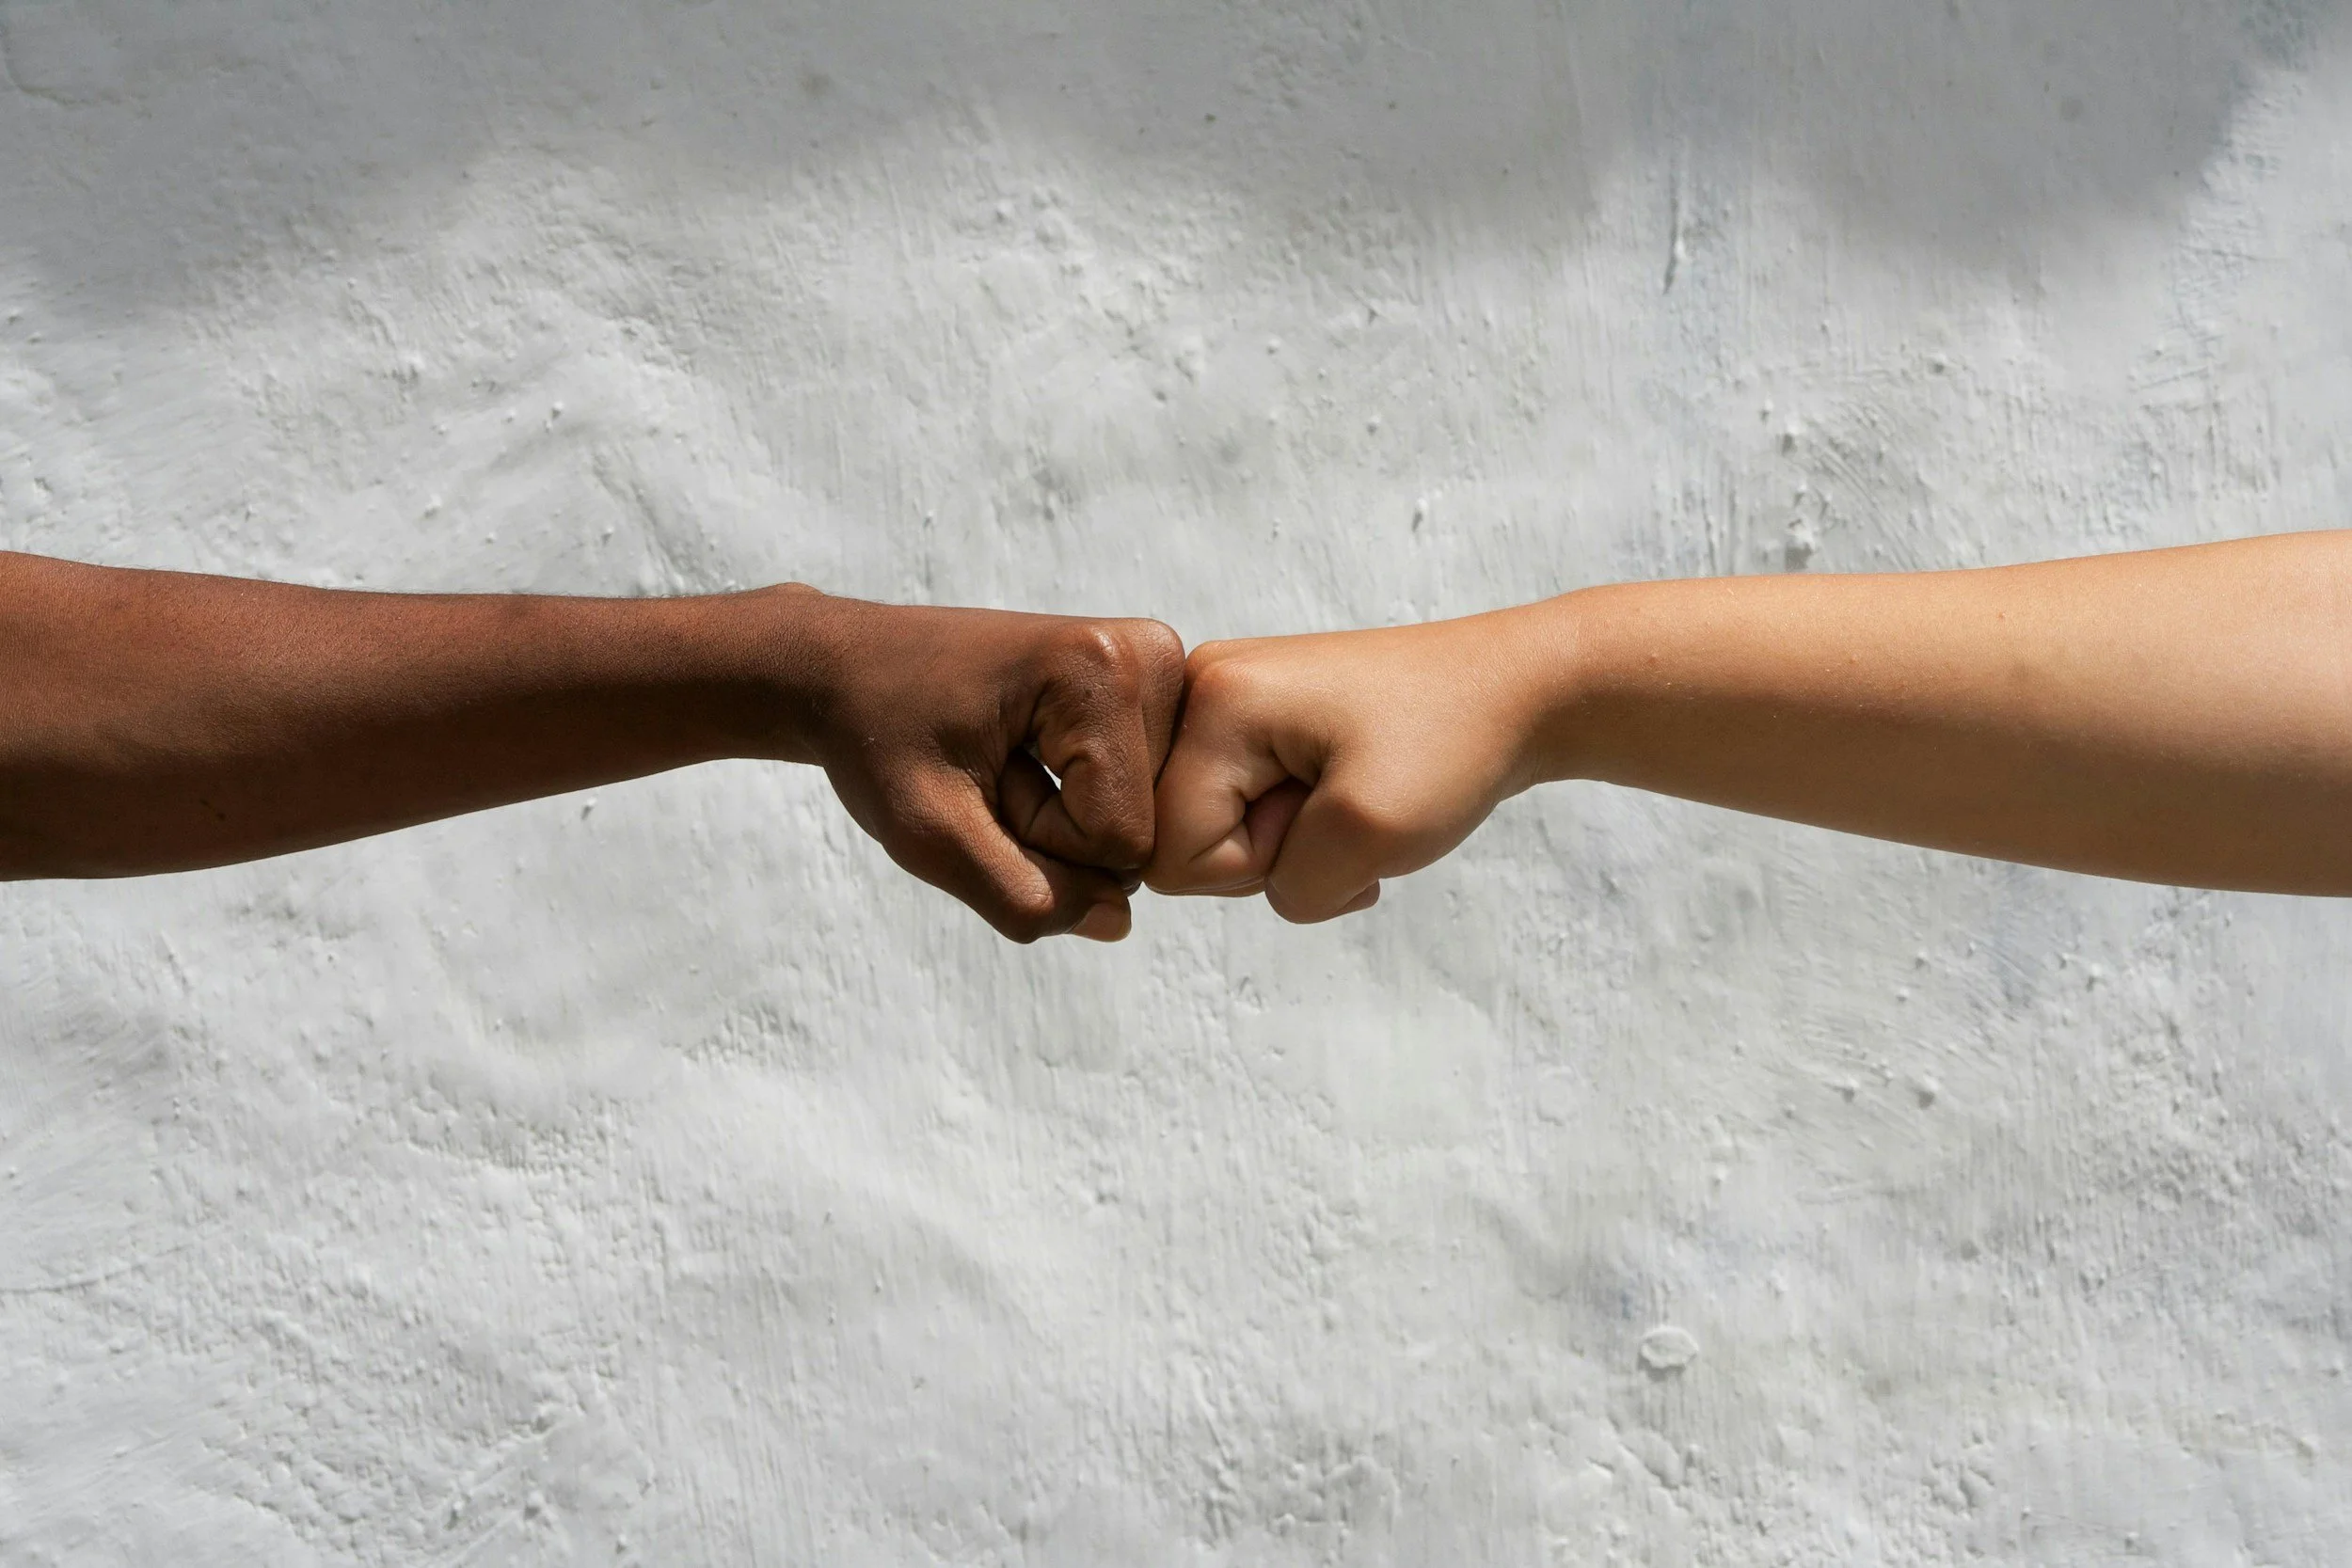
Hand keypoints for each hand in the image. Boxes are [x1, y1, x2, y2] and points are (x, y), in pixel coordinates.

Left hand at [785, 591, 1184, 941]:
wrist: (850, 669)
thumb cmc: (877, 735)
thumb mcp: (927, 834)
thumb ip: (1023, 896)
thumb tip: (1117, 921)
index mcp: (1099, 667)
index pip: (1121, 839)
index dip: (1039, 841)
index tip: (978, 780)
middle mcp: (1146, 653)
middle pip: (1146, 827)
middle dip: (1060, 831)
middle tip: (988, 772)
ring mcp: (1154, 665)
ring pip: (1148, 816)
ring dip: (1068, 817)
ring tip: (1002, 761)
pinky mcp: (1147, 683)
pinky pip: (1141, 793)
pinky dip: (1082, 798)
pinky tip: (1031, 754)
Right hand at [1145, 610, 1559, 922]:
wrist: (1518, 691)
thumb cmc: (1453, 742)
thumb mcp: (1370, 835)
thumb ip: (1289, 887)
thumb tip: (1261, 885)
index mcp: (1213, 699)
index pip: (1170, 850)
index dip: (1253, 865)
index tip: (1326, 815)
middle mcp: (1203, 686)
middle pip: (1181, 841)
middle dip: (1268, 854)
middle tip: (1343, 808)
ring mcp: (1228, 699)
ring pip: (1215, 833)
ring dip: (1293, 844)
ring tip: (1354, 799)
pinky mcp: (1255, 718)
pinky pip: (1244, 811)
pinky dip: (1302, 828)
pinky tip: (1350, 797)